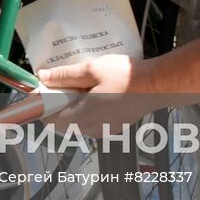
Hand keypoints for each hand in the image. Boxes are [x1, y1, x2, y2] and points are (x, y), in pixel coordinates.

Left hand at [38, 55, 154, 136]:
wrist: (157, 86)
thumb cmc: (127, 77)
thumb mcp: (91, 69)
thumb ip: (65, 75)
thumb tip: (43, 77)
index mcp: (83, 115)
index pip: (50, 119)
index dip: (42, 105)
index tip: (41, 92)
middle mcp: (92, 127)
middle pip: (63, 123)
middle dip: (58, 106)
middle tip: (63, 86)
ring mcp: (105, 130)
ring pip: (78, 124)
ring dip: (73, 110)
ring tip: (81, 89)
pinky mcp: (115, 128)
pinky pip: (93, 124)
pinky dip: (88, 113)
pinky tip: (96, 96)